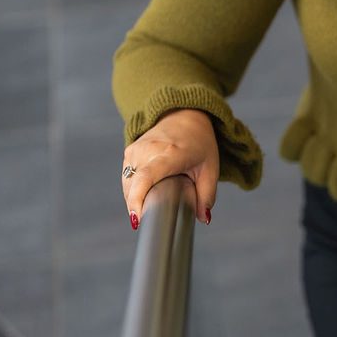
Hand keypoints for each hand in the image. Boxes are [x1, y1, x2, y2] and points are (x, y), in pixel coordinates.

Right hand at [121, 108, 218, 228]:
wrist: (183, 116)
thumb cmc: (199, 142)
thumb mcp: (210, 168)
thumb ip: (207, 195)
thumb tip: (203, 218)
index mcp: (170, 154)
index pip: (146, 177)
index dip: (137, 199)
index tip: (138, 217)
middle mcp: (148, 150)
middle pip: (133, 186)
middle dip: (138, 207)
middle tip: (150, 220)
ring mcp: (136, 149)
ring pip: (127, 184)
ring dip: (134, 200)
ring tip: (148, 209)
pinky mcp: (129, 151)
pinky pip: (126, 178)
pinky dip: (132, 191)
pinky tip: (142, 198)